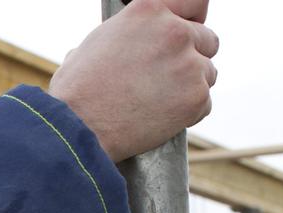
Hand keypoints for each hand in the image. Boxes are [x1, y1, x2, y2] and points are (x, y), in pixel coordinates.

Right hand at [49, 0, 217, 162]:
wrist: (76, 131)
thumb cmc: (75, 93)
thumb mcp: (92, 45)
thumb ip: (120, 38)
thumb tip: (116, 47)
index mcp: (148, 12)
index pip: (194, 2)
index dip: (192, 19)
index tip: (189, 31)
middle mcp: (174, 32)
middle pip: (207, 41)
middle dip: (190, 58)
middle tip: (163, 79)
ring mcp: (188, 66)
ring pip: (207, 74)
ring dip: (189, 87)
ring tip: (155, 102)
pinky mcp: (195, 98)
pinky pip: (204, 104)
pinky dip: (186, 114)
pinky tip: (159, 118)